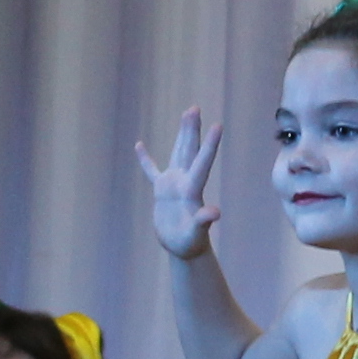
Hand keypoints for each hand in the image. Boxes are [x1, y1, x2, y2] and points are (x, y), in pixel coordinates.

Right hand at [136, 110, 221, 257]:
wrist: (184, 250)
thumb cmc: (190, 244)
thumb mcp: (196, 234)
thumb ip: (203, 221)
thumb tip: (215, 213)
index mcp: (192, 190)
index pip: (202, 163)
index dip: (210, 145)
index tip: (218, 125)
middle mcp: (184, 182)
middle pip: (190, 151)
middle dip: (192, 130)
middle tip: (194, 108)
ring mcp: (173, 184)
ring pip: (177, 153)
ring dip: (182, 134)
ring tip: (187, 113)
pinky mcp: (161, 191)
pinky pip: (152, 171)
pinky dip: (146, 160)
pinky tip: (139, 145)